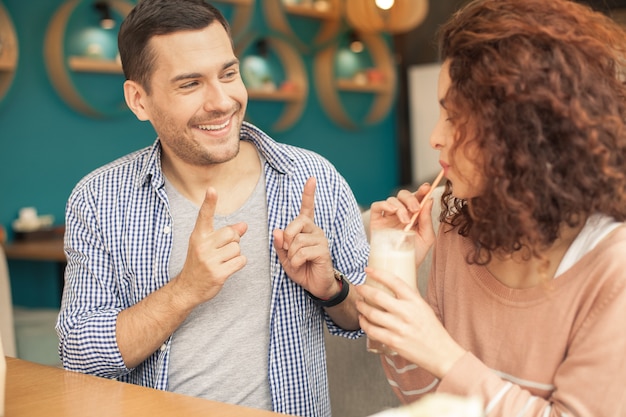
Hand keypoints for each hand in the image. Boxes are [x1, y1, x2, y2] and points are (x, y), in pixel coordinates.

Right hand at [174, 187, 247, 305]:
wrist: (188, 288)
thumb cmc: (200, 263)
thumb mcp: (208, 245)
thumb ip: (226, 233)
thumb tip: (244, 225)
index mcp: (198, 236)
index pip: (205, 216)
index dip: (210, 202)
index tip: (212, 189)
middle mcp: (202, 246)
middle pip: (231, 233)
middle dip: (233, 241)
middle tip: (223, 250)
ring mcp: (209, 260)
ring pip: (237, 248)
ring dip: (235, 254)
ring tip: (223, 261)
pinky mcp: (218, 273)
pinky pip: (240, 261)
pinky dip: (238, 264)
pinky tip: (227, 268)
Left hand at [273, 177, 337, 298]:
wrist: (316, 286)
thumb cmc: (302, 269)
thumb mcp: (285, 257)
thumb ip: (279, 245)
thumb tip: (276, 231)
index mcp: (306, 229)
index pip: (308, 208)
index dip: (309, 193)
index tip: (311, 178)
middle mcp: (315, 231)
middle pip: (296, 223)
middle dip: (286, 238)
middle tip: (288, 250)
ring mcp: (321, 240)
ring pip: (297, 240)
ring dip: (291, 254)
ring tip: (296, 261)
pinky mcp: (323, 251)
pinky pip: (302, 251)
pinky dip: (296, 261)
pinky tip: (300, 265)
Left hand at [356, 267, 464, 378]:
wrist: (440, 353)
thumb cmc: (432, 330)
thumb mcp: (423, 308)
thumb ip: (409, 298)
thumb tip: (392, 287)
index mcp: (415, 301)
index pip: (394, 281)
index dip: (378, 273)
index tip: (368, 269)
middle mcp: (407, 312)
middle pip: (378, 296)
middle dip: (363, 290)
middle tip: (358, 287)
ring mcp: (399, 328)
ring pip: (372, 313)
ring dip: (361, 306)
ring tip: (359, 303)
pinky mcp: (393, 341)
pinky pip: (372, 330)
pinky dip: (363, 323)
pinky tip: (362, 320)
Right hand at [370, 183, 437, 265]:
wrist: (400, 269)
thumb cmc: (414, 255)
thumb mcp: (426, 238)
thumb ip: (427, 220)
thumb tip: (429, 201)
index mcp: (414, 215)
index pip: (418, 198)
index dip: (422, 190)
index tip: (427, 187)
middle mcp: (401, 213)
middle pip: (403, 195)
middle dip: (411, 198)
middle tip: (415, 209)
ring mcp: (388, 217)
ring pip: (392, 199)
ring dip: (400, 207)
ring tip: (406, 220)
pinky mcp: (376, 221)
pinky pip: (377, 206)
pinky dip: (384, 204)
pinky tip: (392, 212)